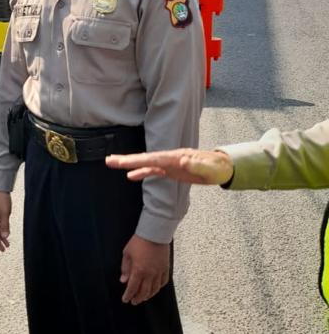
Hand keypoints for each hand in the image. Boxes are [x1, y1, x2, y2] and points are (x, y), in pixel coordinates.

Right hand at [0, 190, 11, 251]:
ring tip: (6, 245)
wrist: (1, 190)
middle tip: (2, 251)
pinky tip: (6, 235)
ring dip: (1, 238)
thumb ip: (5, 225)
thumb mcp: (4, 214)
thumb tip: (5, 237)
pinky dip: (3, 231)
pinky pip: (0, 226)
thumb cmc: (1, 200)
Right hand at [107, 148, 233, 186]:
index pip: (153, 159)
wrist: (224, 167)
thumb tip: (184, 161)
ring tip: (113, 164)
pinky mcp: (171, 170)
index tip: (123, 163)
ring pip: (146, 164)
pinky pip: (152, 171)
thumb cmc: (218, 167)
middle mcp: (170, 158)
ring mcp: (169, 163)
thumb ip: (198, 164)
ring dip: (129, 164)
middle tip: (109, 161)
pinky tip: (130, 176)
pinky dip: (141, 172)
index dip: (137, 161)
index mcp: (177, 157)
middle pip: (145, 158)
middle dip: (126, 159)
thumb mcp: (211, 167)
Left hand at [120, 234, 169, 304]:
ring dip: (148, 295)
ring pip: (154, 289)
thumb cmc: (139, 242)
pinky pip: (163, 282)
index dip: (128, 295)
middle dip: (138, 298)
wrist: (154, 233)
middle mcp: (150, 274)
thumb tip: (123, 280)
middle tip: (134, 301)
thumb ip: (125, 268)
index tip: (125, 299)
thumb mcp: (127, 254)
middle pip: (144, 292)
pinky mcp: (166, 268)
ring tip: (143, 297)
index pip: (132, 288)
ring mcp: (159, 272)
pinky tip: (155, 289)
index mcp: (138, 271)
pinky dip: (158, 288)